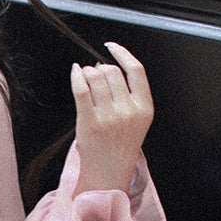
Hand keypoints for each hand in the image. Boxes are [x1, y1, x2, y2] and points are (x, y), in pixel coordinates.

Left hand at [70, 42, 153, 193]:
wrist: (109, 173)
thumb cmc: (120, 145)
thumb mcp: (136, 120)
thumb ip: (129, 95)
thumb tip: (106, 66)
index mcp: (145, 109)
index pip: (136, 70)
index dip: (122, 53)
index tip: (111, 47)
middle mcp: (129, 112)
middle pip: (112, 72)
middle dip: (101, 67)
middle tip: (95, 73)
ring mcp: (109, 118)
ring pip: (96, 77)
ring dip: (88, 72)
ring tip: (86, 77)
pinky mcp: (90, 123)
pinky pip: (82, 90)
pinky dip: (77, 76)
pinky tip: (76, 73)